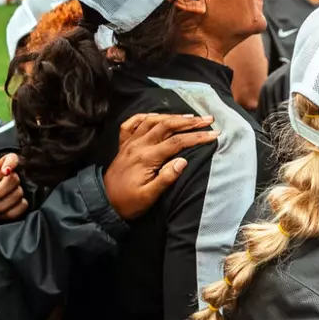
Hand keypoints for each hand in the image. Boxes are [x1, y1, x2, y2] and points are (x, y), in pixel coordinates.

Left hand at [0, 154, 28, 220]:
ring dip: (1, 205)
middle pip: (13, 181)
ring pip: (17, 195)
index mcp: (8, 163)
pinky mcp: (25, 201)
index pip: (12, 159)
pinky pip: (22, 207)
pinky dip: (9, 213)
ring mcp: (24, 188)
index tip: (5, 172)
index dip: (10, 165)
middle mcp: (19, 174)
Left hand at [103, 113, 217, 221]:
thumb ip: (166, 178)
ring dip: (172, 116)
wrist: (104, 202)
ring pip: (152, 121)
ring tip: (189, 116)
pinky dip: (146, 116)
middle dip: (189, 121)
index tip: (213, 134)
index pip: (176, 142)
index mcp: (146, 157)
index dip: (197, 137)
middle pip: (166, 126)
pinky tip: (156, 116)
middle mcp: (138, 145)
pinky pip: (132, 123)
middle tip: (207, 119)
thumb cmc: (129, 203)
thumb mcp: (149, 197)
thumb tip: (183, 161)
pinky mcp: (123, 144)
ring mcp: (129, 142)